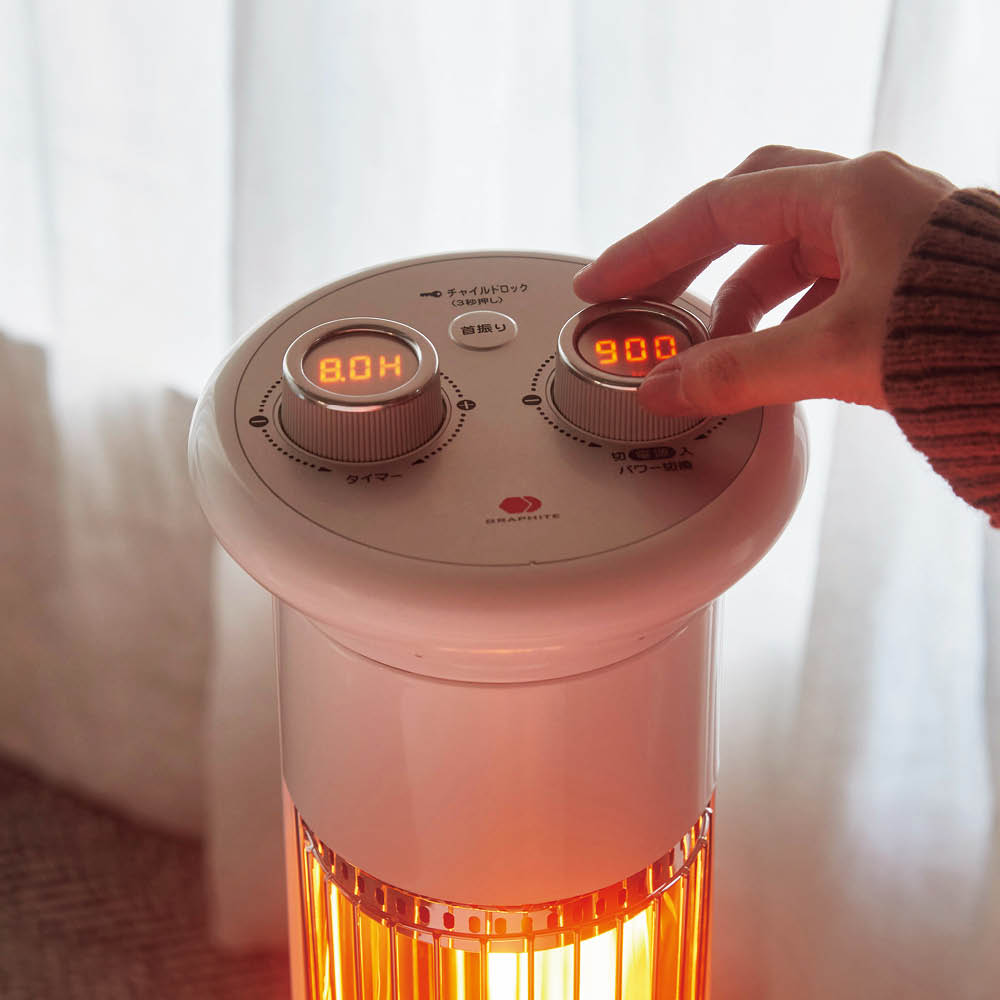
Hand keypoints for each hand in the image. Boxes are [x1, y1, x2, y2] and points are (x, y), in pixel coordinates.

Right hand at [571, 146, 955, 414]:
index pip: (717, 210)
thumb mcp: (835, 353)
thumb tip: (666, 391)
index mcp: (848, 194)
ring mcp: (887, 237)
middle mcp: (867, 202)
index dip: (649, 250)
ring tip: (709, 351)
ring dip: (738, 299)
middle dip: (689, 260)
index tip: (604, 285)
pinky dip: (781, 319)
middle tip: (646, 302)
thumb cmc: (971, 335)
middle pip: (747, 214)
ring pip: (786, 253)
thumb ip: (738, 372)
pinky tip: (770, 357)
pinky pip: (819, 285)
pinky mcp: (901, 277)